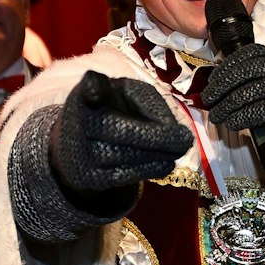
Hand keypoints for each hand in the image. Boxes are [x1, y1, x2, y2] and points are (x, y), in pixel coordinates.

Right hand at [52, 72, 192, 195]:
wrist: (78, 147)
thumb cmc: (112, 111)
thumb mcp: (124, 94)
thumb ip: (145, 101)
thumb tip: (171, 128)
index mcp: (87, 95)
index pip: (88, 88)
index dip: (92, 88)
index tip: (95, 90)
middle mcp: (78, 122)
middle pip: (116, 129)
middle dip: (155, 136)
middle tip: (186, 139)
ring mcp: (80, 153)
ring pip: (125, 155)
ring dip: (159, 154)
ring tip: (179, 149)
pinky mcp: (89, 177)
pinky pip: (125, 174)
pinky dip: (151, 169)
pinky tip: (166, 163)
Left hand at [201, 43, 264, 215]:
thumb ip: (249, 83)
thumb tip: (214, 86)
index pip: (250, 53)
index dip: (227, 64)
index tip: (212, 79)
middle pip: (248, 71)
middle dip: (223, 85)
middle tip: (208, 99)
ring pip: (253, 91)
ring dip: (229, 104)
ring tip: (216, 116)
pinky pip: (264, 110)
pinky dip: (244, 117)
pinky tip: (233, 124)